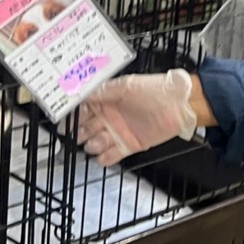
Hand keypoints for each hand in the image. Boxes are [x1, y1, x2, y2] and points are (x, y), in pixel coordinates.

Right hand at [77, 69, 196, 165]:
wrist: (179, 104)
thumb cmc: (156, 90)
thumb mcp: (125, 86)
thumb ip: (102, 91)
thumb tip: (81, 93)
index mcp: (108, 100)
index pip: (84, 109)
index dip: (73, 115)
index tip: (64, 120)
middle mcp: (111, 116)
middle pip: (87, 127)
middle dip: (79, 131)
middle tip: (73, 134)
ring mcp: (120, 131)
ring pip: (97, 142)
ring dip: (92, 144)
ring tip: (92, 142)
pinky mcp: (130, 144)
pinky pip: (112, 155)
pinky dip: (104, 158)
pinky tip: (100, 156)